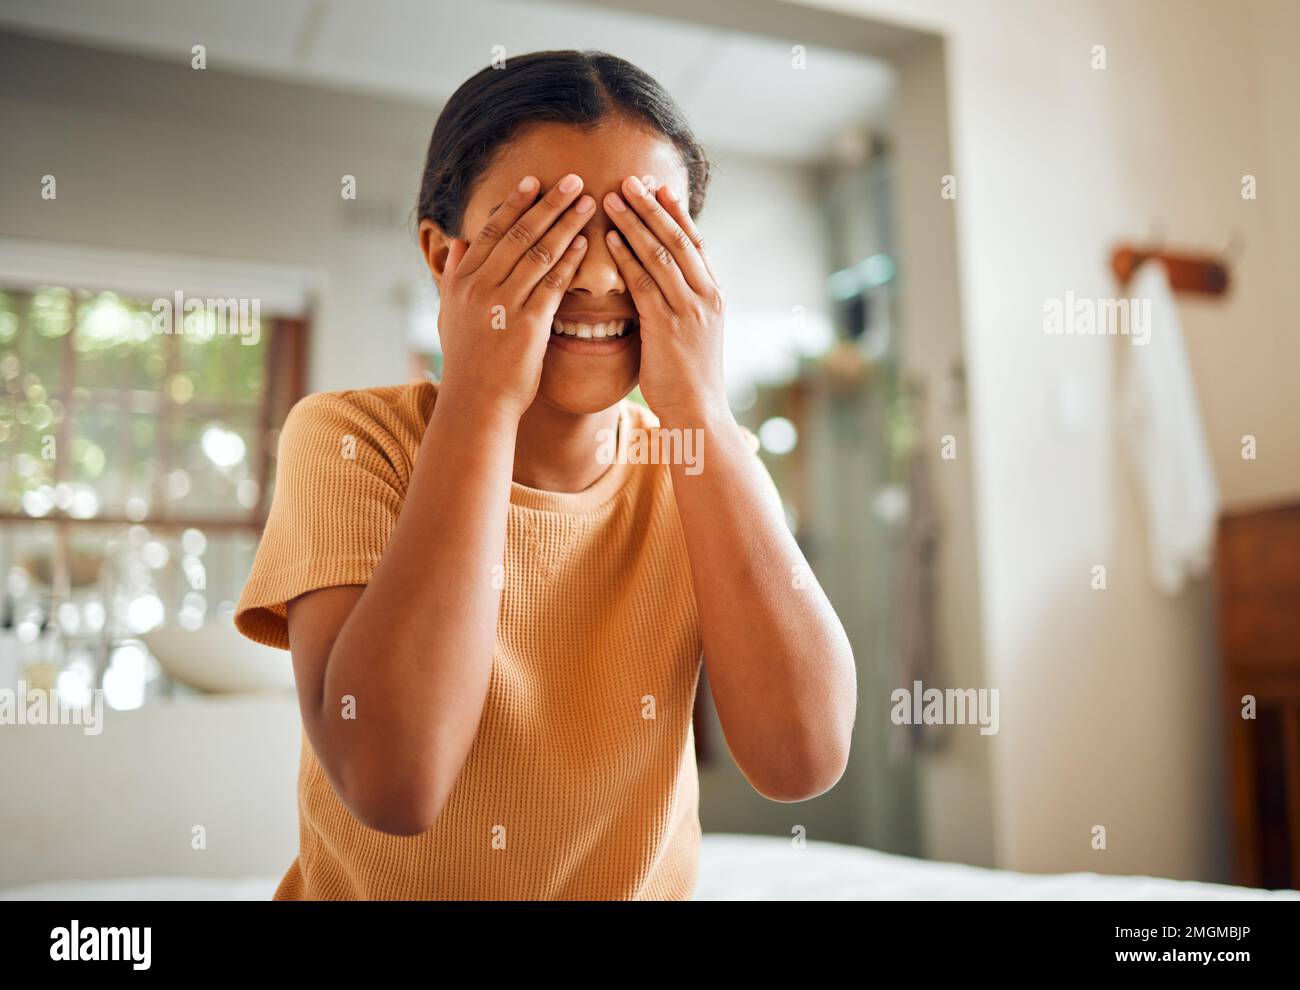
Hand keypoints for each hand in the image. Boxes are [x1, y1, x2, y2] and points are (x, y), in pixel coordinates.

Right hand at [436, 174, 593, 420]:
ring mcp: (504, 304)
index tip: (533, 181)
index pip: (491, 231)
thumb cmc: (468, 362)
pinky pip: (552, 284)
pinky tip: (584, 244)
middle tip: (573, 180)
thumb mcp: (449, 314)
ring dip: (565, 224)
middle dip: (548, 204)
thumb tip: (457, 243)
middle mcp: (481, 287)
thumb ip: (453, 276)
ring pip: (538, 253)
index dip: (514, 204)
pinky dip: (568, 261)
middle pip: (518, 234)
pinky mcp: (528, 325)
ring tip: (588, 203)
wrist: (475, 403)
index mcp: (463, 281)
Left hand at [602, 176, 726, 424]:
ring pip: (660, 254)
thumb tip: (663, 286)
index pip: (695, 243)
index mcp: (715, 295)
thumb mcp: (694, 335)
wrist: (699, 413)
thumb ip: (682, 305)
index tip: (659, 187)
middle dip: (653, 207)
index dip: (676, 213)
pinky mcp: (668, 326)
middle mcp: (707, 296)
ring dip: (635, 223)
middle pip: (678, 239)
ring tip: (613, 198)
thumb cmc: (690, 379)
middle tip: (631, 179)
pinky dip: (627, 258)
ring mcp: (689, 310)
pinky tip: (610, 240)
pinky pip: (644, 283)